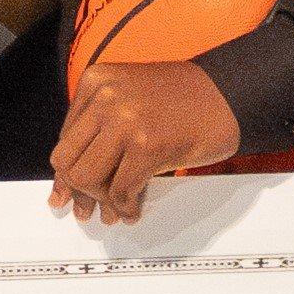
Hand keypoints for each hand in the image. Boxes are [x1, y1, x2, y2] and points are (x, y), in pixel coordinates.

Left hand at [47, 56, 242, 226]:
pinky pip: (121, 189)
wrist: (228, 93)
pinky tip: (132, 212)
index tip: (67, 193)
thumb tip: (68, 182)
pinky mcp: (147, 144)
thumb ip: (99, 129)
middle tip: (89, 210)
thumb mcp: (128, 98)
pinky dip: (125, 207)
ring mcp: (125, 120)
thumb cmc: (182, 100)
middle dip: (79, 191)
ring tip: (114, 212)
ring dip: (101, 201)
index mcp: (95, 81)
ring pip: (88, 177)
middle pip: (69, 160)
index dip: (67, 172)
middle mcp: (105, 97)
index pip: (65, 139)